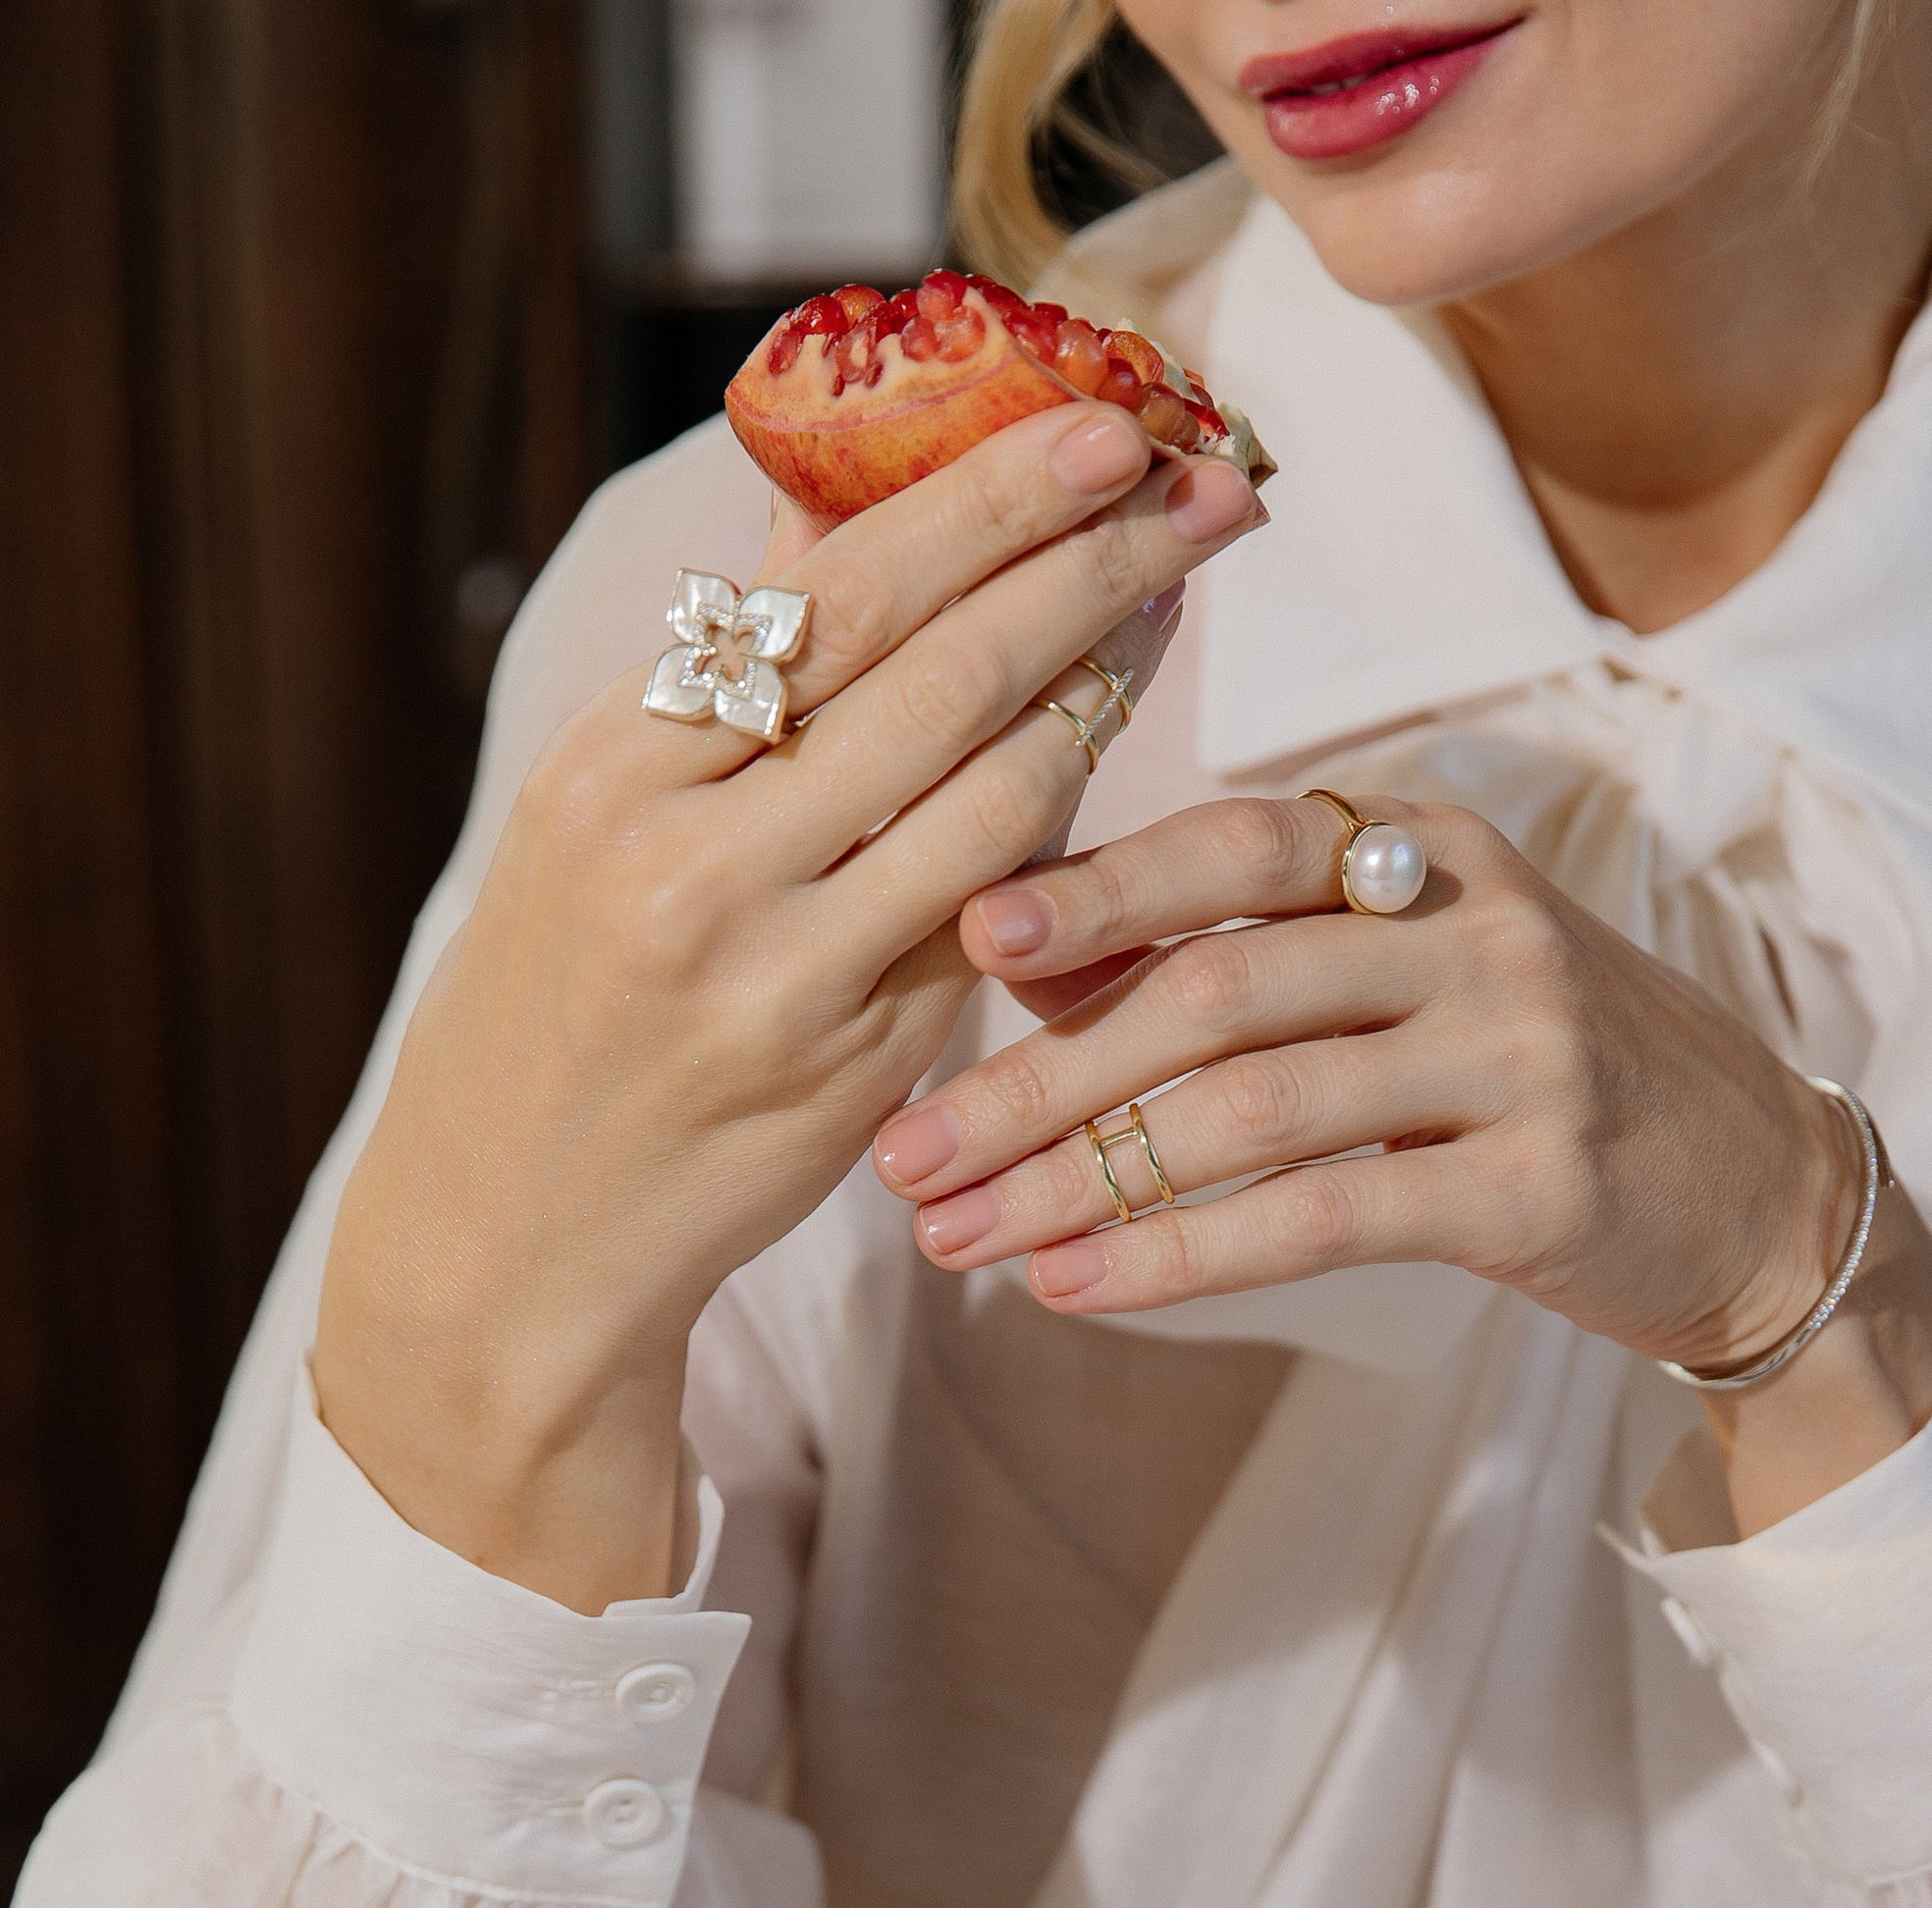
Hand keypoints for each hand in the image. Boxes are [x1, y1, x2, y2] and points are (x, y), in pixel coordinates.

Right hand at [317, 413, 1260, 1607]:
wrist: (510, 1240)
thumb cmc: (570, 1005)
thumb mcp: (608, 820)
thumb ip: (735, 670)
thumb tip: (841, 494)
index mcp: (621, 763)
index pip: (831, 589)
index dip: (981, 497)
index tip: (1094, 422)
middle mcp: (690, 854)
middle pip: (931, 665)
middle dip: (1083, 556)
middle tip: (1199, 481)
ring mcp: (775, 969)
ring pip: (986, 792)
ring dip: (1104, 680)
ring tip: (1180, 593)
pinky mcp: (847, 1069)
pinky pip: (992, 922)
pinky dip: (1068, 831)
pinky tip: (1121, 757)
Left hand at [873, 792, 1931, 1528]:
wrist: (1764, 1195)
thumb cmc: (1545, 1084)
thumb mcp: (1410, 984)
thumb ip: (1248, 962)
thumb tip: (1035, 977)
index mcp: (1427, 850)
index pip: (1234, 846)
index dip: (1094, 889)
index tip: (960, 935)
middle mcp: (1475, 927)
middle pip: (1214, 989)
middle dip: (1037, 1078)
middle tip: (905, 1151)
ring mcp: (1517, 1049)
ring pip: (1251, 1107)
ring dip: (1082, 1180)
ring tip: (959, 1240)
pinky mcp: (1537, 1183)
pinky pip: (1321, 1217)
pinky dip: (1181, 1256)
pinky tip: (1075, 1290)